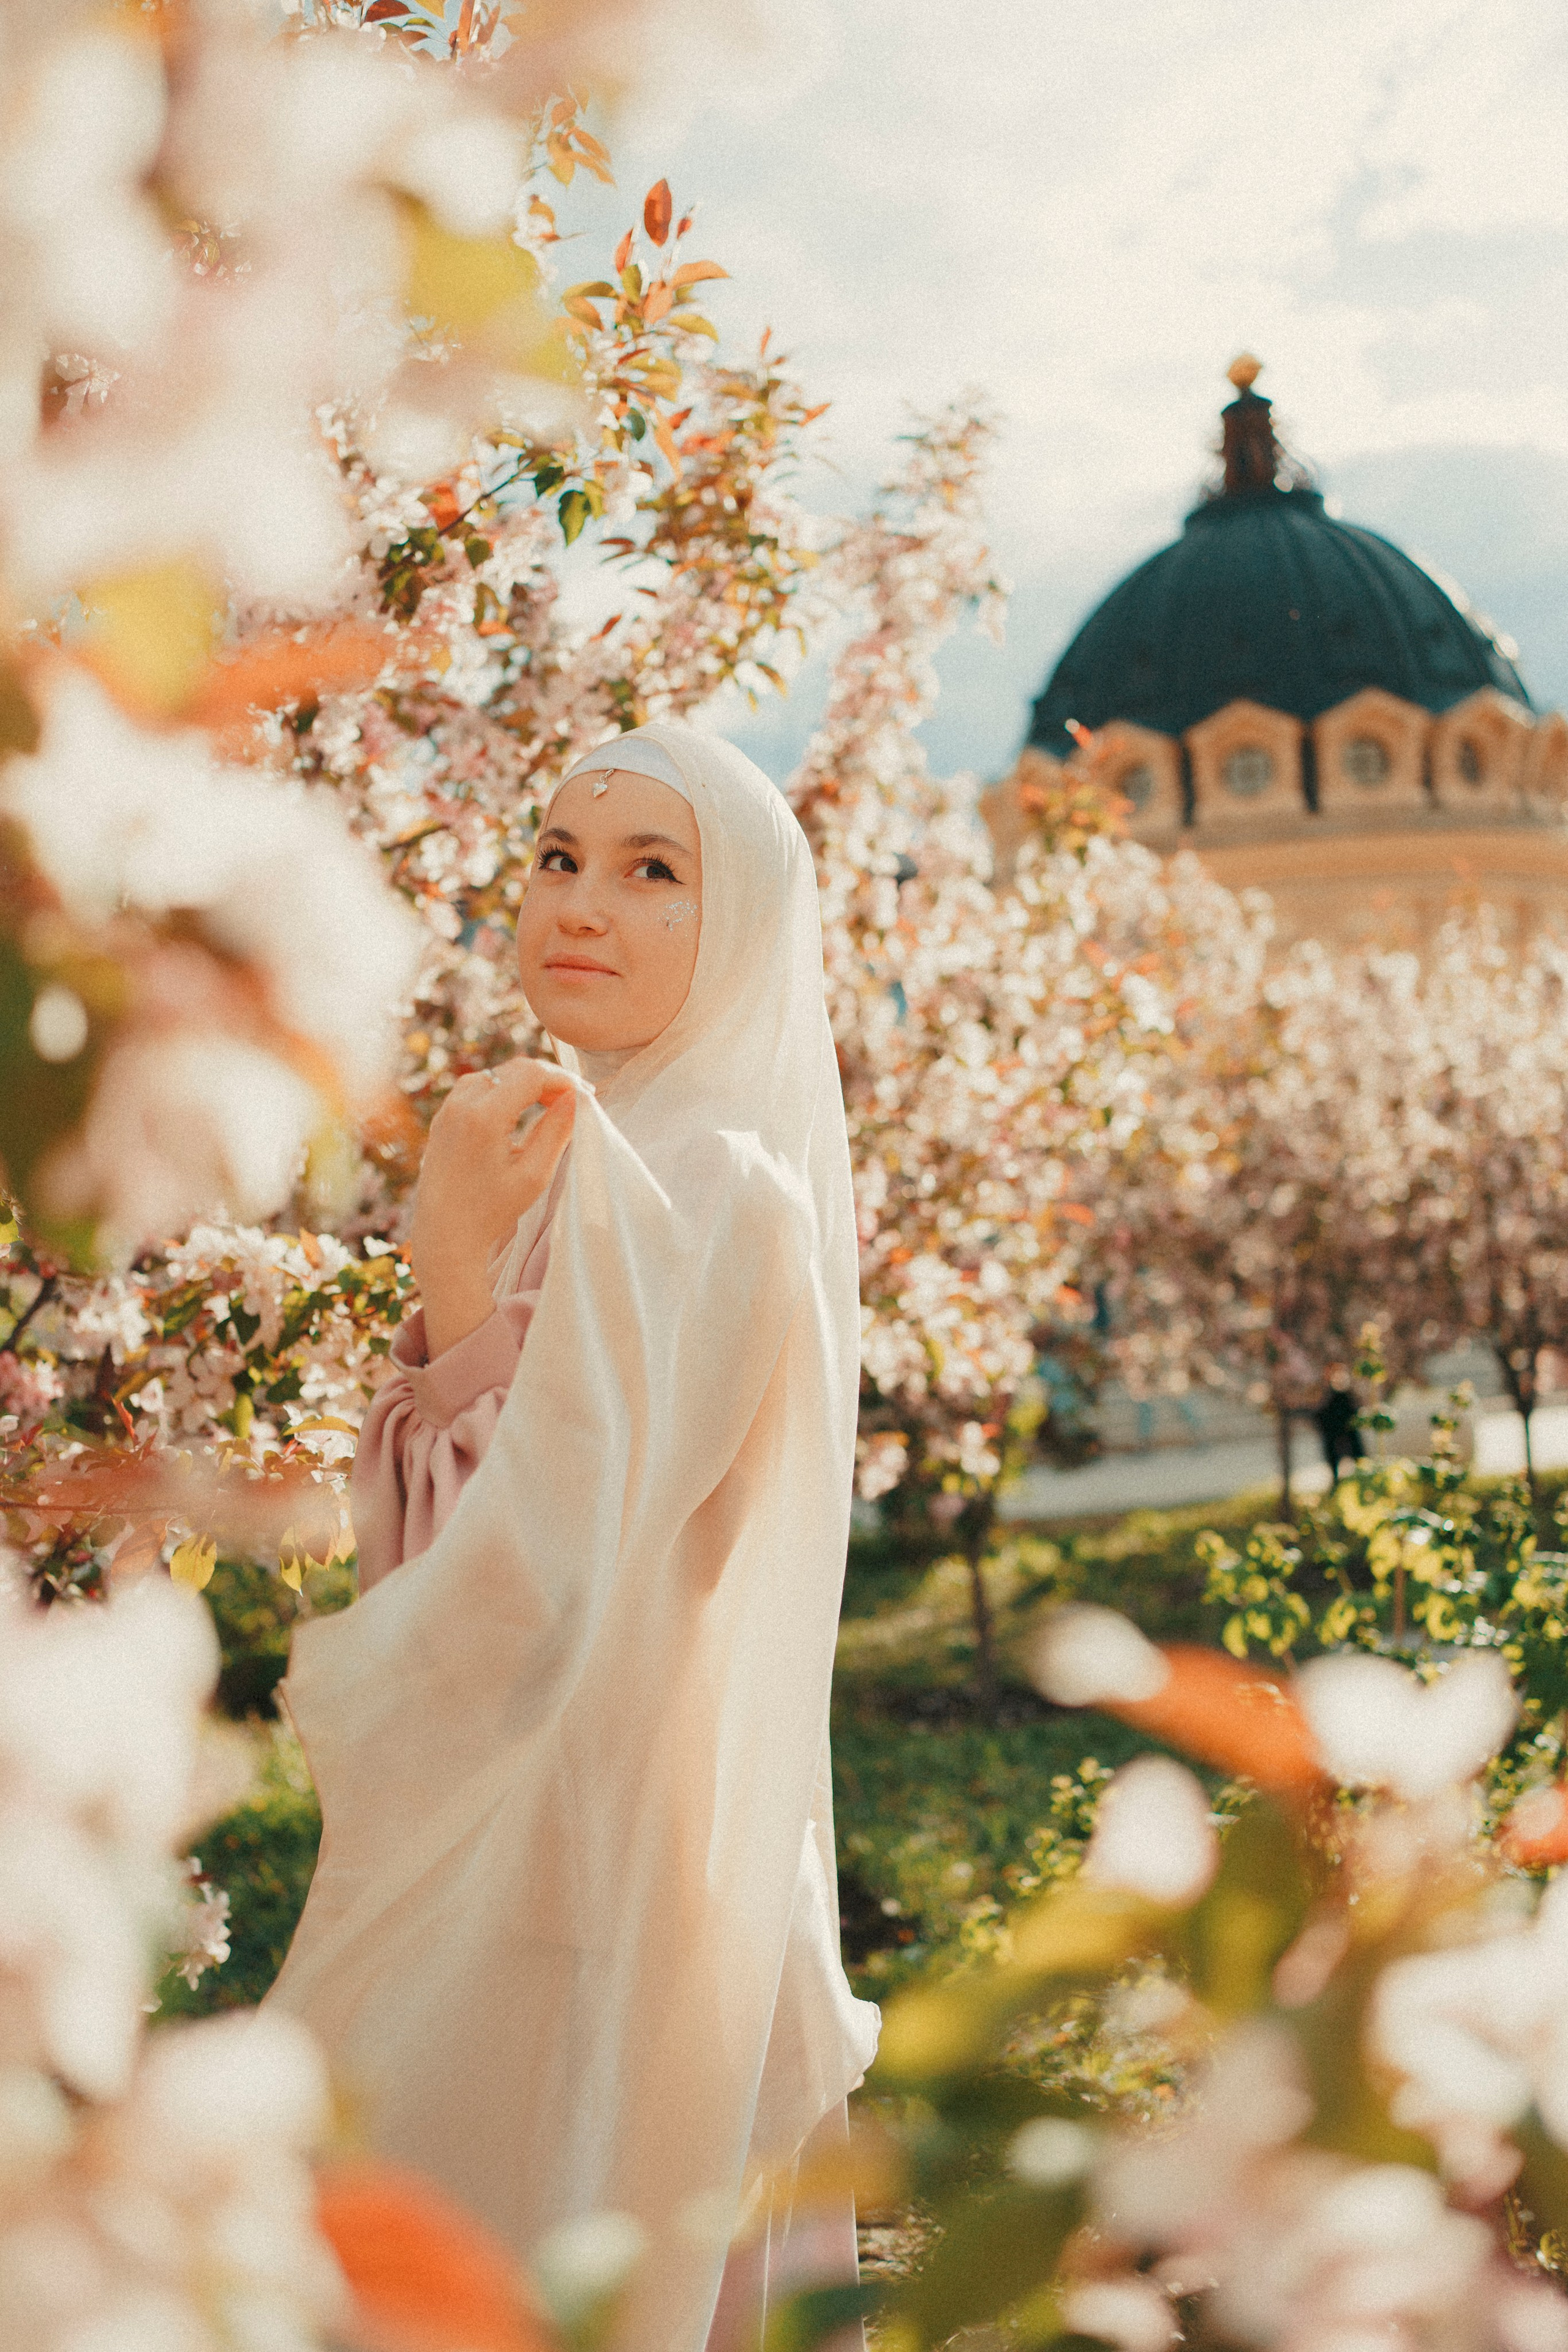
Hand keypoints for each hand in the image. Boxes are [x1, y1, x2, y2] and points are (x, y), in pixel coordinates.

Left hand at [410, 1058, 577, 1358]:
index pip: (532, 1073)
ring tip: (549, 1107)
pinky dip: (504, 1092)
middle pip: (515, 1069)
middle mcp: (461, 1104)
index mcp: (484, 1117)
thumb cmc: (491, 1210)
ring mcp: (448, 1108)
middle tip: (572, 1101)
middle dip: (547, 1079)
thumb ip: (557, 1131)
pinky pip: (478, 1088)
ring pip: (497, 1075)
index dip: (563, 1079)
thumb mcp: (534, 1175)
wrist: (444, 1232)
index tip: (584, 1095)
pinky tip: (520, 1113)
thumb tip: (576, 1097)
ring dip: (525, 1084)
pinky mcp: (443, 1117)